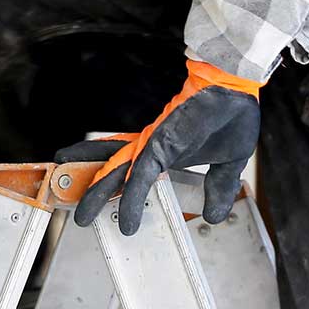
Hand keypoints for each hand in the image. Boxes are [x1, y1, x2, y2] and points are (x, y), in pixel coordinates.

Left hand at [56, 59, 260, 234]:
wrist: (236, 90)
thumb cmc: (230, 115)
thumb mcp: (226, 164)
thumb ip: (218, 188)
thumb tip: (214, 214)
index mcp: (162, 150)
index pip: (129, 170)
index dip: (113, 185)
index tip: (100, 202)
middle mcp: (150, 147)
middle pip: (111, 170)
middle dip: (89, 189)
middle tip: (72, 209)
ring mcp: (152, 145)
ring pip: (116, 172)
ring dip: (96, 193)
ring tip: (79, 214)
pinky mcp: (160, 145)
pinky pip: (141, 176)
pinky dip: (131, 197)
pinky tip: (126, 218)